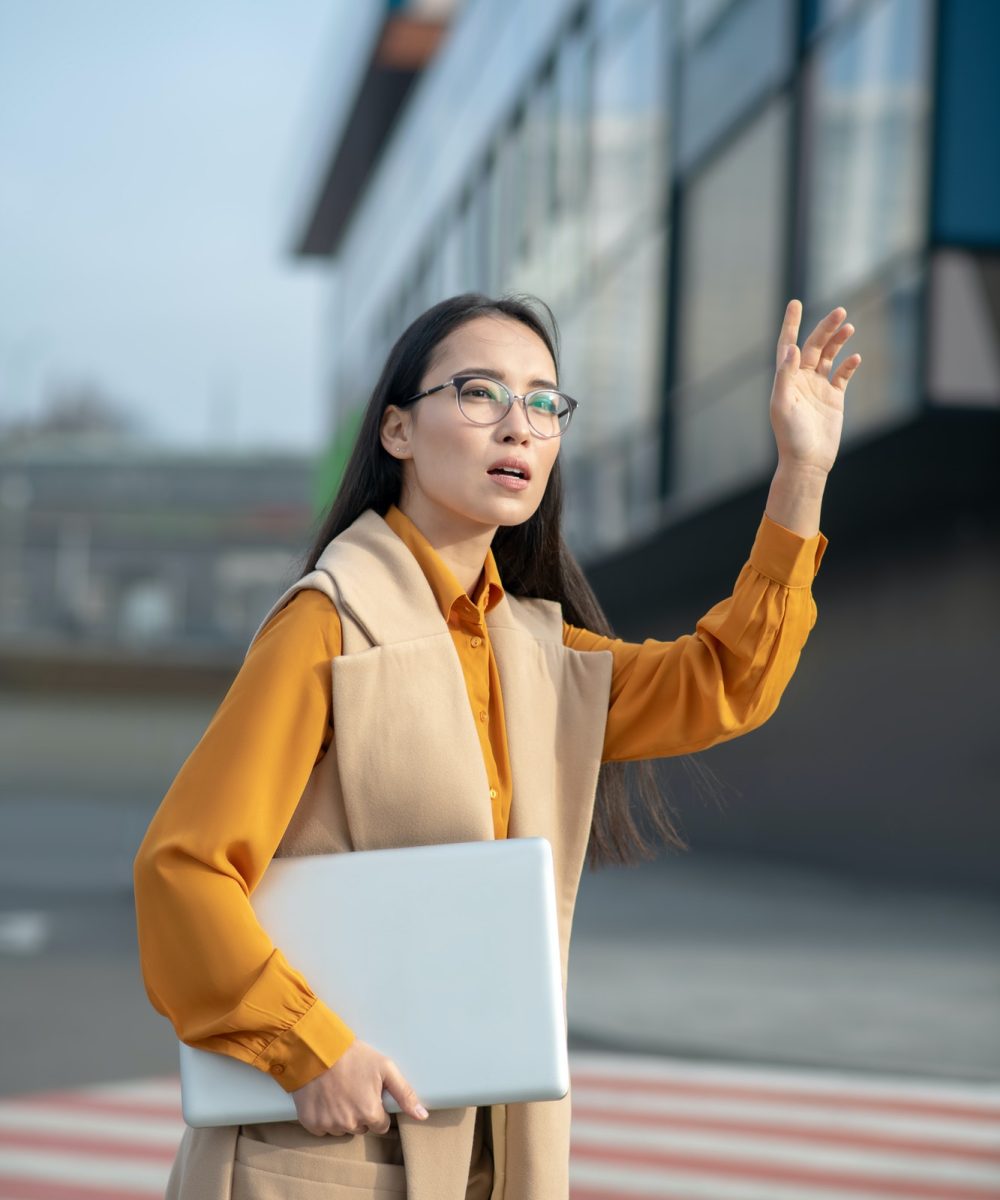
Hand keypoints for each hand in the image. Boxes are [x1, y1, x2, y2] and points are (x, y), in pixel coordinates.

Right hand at [291, 1039, 428, 1136]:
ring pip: (342, 1129)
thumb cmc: (353, 1056)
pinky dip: (324, 1116)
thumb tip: (423, 1115)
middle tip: (354, 1089)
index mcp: (369, 1113)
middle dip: (360, 1112)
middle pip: (361, 1127)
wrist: (318, 1049)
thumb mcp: (385, 1068)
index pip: (380, 1125)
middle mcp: (349, 1124)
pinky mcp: (311, 1123)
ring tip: (339, 1090)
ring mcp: (329, 1125)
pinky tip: (325, 1097)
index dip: (377, 1109)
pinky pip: (322, 1128)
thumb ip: (405, 1094)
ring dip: (342, 1115)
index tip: (370, 1094)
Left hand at [770, 299, 860, 474]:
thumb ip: (785, 376)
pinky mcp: (834, 398)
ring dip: (838, 341)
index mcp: (786, 379)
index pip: (788, 345)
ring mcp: (818, 388)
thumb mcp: (783, 405)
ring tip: (849, 327)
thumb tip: (792, 349)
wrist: (807, 461)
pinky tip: (856, 357)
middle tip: (839, 311)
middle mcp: (801, 380)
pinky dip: (849, 365)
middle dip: (825, 328)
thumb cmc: (790, 436)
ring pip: (829, 357)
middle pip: (813, 346)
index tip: (795, 303)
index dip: (791, 324)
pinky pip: (843, 375)